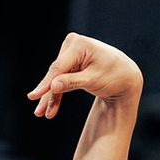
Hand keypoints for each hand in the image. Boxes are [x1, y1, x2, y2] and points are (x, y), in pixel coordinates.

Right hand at [27, 32, 142, 119]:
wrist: (125, 75)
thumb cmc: (113, 76)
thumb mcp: (93, 81)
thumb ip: (72, 82)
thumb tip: (53, 86)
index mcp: (79, 44)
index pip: (58, 67)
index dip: (46, 84)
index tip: (33, 96)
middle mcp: (72, 44)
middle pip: (55, 74)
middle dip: (47, 94)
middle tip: (38, 113)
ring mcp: (70, 52)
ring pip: (56, 78)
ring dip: (50, 97)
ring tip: (43, 114)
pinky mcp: (71, 62)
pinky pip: (61, 79)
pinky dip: (57, 94)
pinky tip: (51, 109)